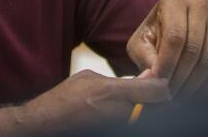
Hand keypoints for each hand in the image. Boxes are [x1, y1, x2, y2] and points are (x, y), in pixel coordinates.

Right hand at [20, 69, 169, 132]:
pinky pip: (131, 124)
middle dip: (158, 102)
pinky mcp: (114, 132)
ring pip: (145, 118)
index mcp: (115, 93)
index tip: (160, 83)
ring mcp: (118, 126)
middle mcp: (120, 113)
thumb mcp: (90, 78)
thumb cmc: (64, 99)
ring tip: (137, 103)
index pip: (160, 91)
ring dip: (145, 111)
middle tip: (154, 95)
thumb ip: (121, 79)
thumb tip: (148, 76)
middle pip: (158, 109)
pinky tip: (123, 112)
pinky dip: (133, 118)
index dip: (163, 87)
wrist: (44, 125)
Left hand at [127, 0, 207, 99]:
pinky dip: (203, 81)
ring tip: (178, 96)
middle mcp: (199, 4)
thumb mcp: (141, 42)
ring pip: (206, 58)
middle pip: (193, 49)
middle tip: (169, 96)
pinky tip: (190, 90)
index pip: (175, 36)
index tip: (159, 83)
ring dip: (191, 83)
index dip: (168, 63)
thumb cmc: (154, 34)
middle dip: (179, 77)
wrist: (176, 26)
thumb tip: (153, 78)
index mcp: (174, 1)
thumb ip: (145, 57)